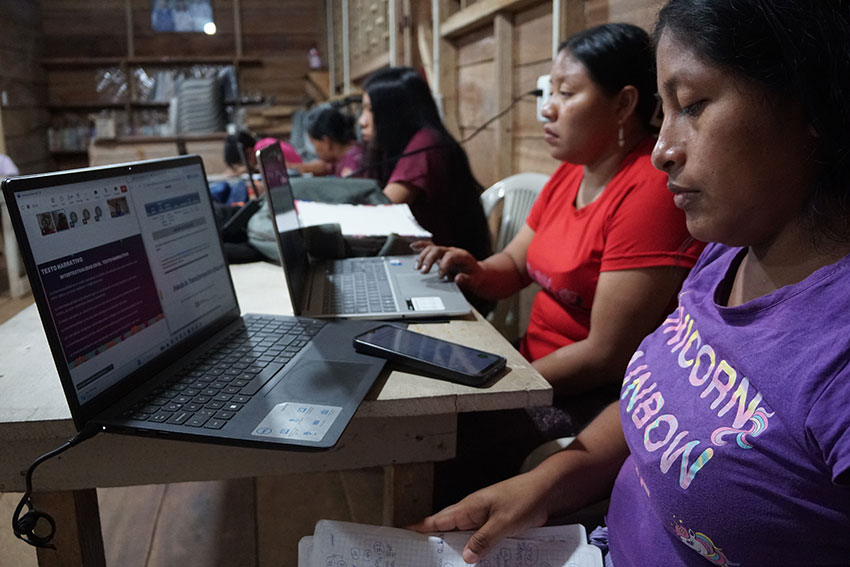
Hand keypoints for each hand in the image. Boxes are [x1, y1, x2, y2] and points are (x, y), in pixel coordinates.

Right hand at [410, 241, 482, 288]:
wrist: (477, 272)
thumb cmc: (475, 277)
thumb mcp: (475, 281)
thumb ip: (467, 280)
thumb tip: (458, 278)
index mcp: (462, 256)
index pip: (450, 256)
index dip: (443, 265)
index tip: (440, 277)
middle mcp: (453, 251)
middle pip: (438, 250)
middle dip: (429, 260)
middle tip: (423, 271)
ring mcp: (446, 251)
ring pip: (432, 248)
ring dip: (423, 256)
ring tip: (417, 268)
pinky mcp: (441, 254)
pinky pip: (430, 246)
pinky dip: (421, 246)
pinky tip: (412, 247)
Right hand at [410, 472, 549, 563]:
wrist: (546, 492)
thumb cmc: (524, 499)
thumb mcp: (503, 522)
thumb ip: (484, 540)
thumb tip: (465, 557)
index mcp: (468, 507)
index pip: (437, 520)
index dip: (419, 529)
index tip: (402, 535)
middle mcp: (471, 513)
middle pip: (445, 531)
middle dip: (433, 544)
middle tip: (421, 559)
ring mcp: (482, 519)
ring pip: (462, 538)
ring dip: (454, 550)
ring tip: (443, 565)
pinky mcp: (493, 526)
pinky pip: (477, 540)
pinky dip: (472, 551)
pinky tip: (473, 564)